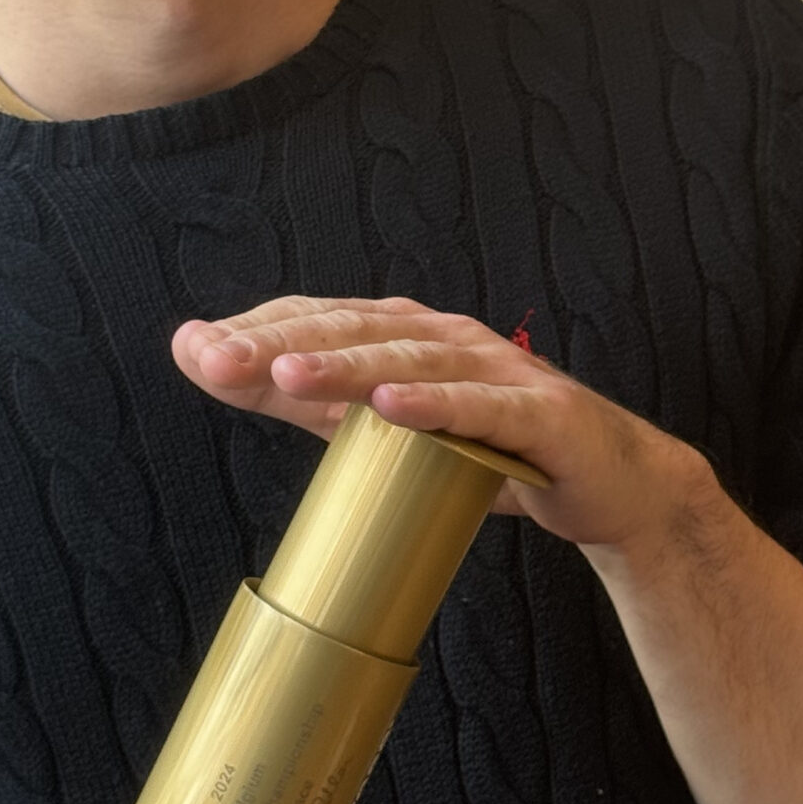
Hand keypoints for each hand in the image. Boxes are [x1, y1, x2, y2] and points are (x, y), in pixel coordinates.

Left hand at [171, 295, 706, 556]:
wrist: (609, 484)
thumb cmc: (491, 447)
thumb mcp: (384, 426)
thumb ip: (307, 400)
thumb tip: (212, 366)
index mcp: (405, 334)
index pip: (320, 319)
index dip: (257, 330)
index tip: (193, 350)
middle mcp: (446, 338)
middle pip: (353, 331)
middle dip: (279, 342)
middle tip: (212, 358)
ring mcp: (495, 369)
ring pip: (410, 361)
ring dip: (345, 366)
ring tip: (285, 373)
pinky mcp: (539, 413)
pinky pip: (481, 406)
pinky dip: (436, 404)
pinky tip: (392, 408)